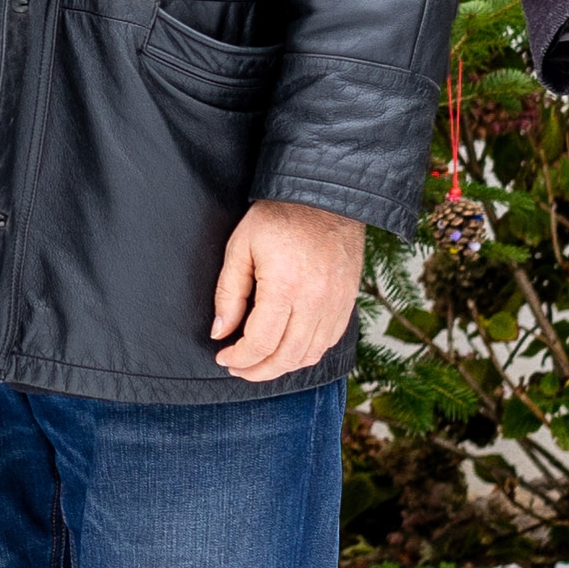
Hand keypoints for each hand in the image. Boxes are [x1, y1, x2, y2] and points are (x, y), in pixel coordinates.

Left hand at [207, 200, 370, 383]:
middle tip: (237, 368)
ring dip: (282, 367)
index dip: (240, 357)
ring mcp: (337, 304)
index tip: (223, 357)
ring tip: (259, 363)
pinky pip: (329, 341)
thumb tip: (220, 332)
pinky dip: (306, 353)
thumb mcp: (240, 247)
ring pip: (310, 355)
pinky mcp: (348, 301)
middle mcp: (316, 301)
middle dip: (258, 370)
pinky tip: (287, 349)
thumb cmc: (278, 217)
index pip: (261, 342)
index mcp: (285, 286)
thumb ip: (229, 293)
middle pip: (287, 357)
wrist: (326, 197)